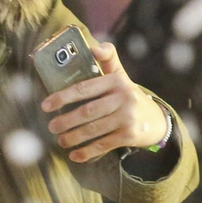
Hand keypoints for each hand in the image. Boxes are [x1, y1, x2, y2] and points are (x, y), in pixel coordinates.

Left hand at [40, 42, 169, 163]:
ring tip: (60, 140)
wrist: (156, 119)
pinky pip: (103, 145)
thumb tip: (93, 47)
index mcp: (116, 81)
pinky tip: (75, 155)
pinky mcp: (129, 135)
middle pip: (87, 111)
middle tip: (52, 127)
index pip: (84, 88)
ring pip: (93, 129)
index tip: (45, 105)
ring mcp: (127, 118)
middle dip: (66, 121)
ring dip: (73, 137)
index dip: (63, 97)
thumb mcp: (120, 75)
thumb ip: (107, 58)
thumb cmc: (128, 95)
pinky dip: (87, 152)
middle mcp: (124, 98)